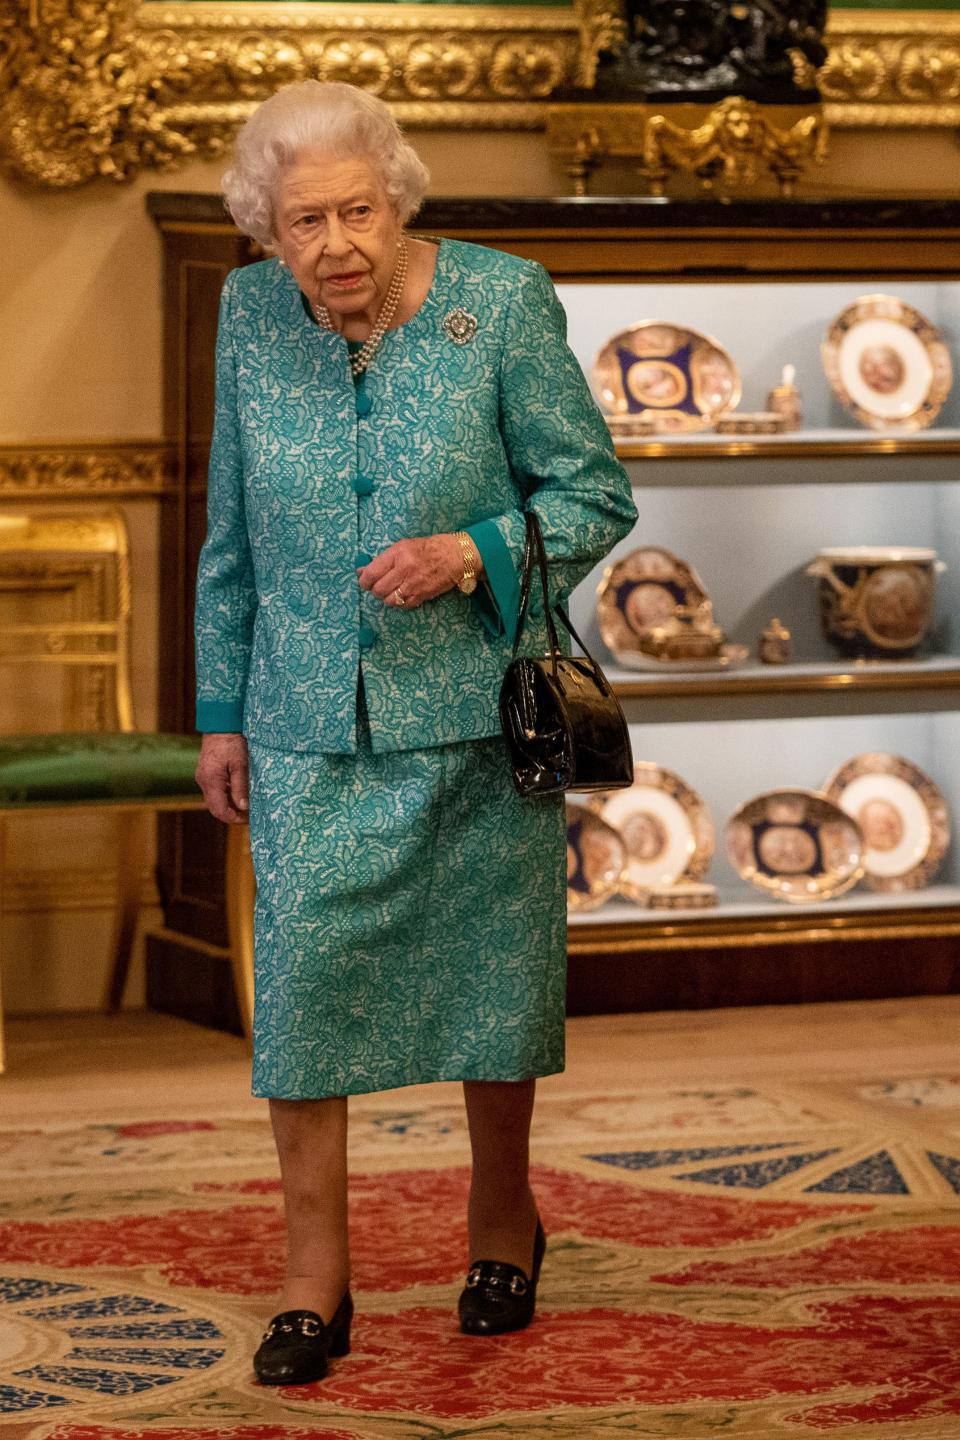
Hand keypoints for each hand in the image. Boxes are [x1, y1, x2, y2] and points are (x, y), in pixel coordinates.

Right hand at [196, 733, 249, 823]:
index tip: (249, 819)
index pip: (219, 810)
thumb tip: (243, 807)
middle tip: (250, 816)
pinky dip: (226, 796)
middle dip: (232, 814)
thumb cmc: (233, 742)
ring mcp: (203, 777)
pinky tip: (240, 794)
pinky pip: (215, 791)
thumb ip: (241, 787)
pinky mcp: (206, 773)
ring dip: (230, 806)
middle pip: (215, 808)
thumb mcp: (241, 765)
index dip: (234, 818)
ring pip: (215, 800)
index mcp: (211, 780)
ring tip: (248, 806)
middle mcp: (203, 781)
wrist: (221, 724)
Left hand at [357, 533, 475, 608]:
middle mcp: (405, 569)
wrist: (455, 556)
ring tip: (392, 590)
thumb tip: (361, 571)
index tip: (365, 581)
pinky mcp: (423, 595)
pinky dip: (400, 603)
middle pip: (379, 590)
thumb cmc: (428, 548)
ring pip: (389, 600)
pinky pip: (404, 605)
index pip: (372, 573)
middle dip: (375, 590)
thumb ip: (382, 560)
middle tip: (380, 586)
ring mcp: (414, 584)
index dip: (364, 581)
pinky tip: (403, 595)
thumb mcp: (403, 546)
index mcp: (398, 554)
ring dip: (387, 598)